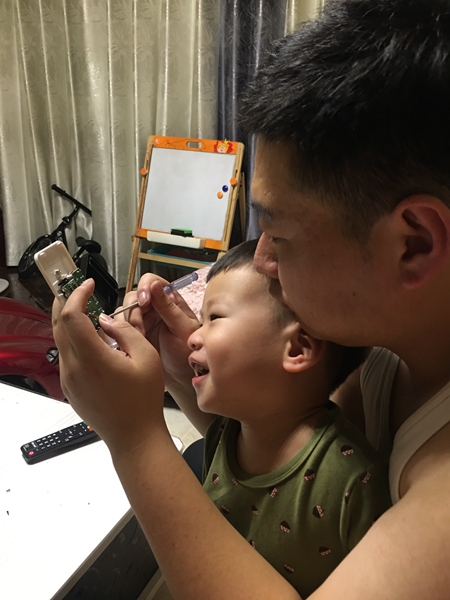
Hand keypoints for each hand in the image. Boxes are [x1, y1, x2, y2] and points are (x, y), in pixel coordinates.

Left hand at [52, 279, 166, 453]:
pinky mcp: (69, 388)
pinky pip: (66, 356)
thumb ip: (125, 331)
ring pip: (60, 341)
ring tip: (86, 312)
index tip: (87, 284)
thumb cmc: (144, 400)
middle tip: (77, 290)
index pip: (72, 316)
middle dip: (64, 302)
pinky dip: (73, 340)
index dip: (77, 295)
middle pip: (58, 326)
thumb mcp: (146, 357)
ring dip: (69, 322)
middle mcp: (74, 369)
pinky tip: (91, 339)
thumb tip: (107, 320)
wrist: (134, 436)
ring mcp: (69, 380)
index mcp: (93, 359)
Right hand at [120, 273, 199, 390]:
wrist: (182, 377)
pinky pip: (117, 327)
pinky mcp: (132, 335)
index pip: (150, 282)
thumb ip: (169, 307)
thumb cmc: (188, 352)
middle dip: (133, 312)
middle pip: (133, 297)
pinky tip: (128, 345)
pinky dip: (118, 334)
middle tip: (140, 330)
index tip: (143, 303)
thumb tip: (155, 284)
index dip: (144, 288)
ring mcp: (142, 321)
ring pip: (123, 312)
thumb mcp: (183, 329)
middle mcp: (154, 307)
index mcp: (169, 300)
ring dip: (126, 325)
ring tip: (138, 341)